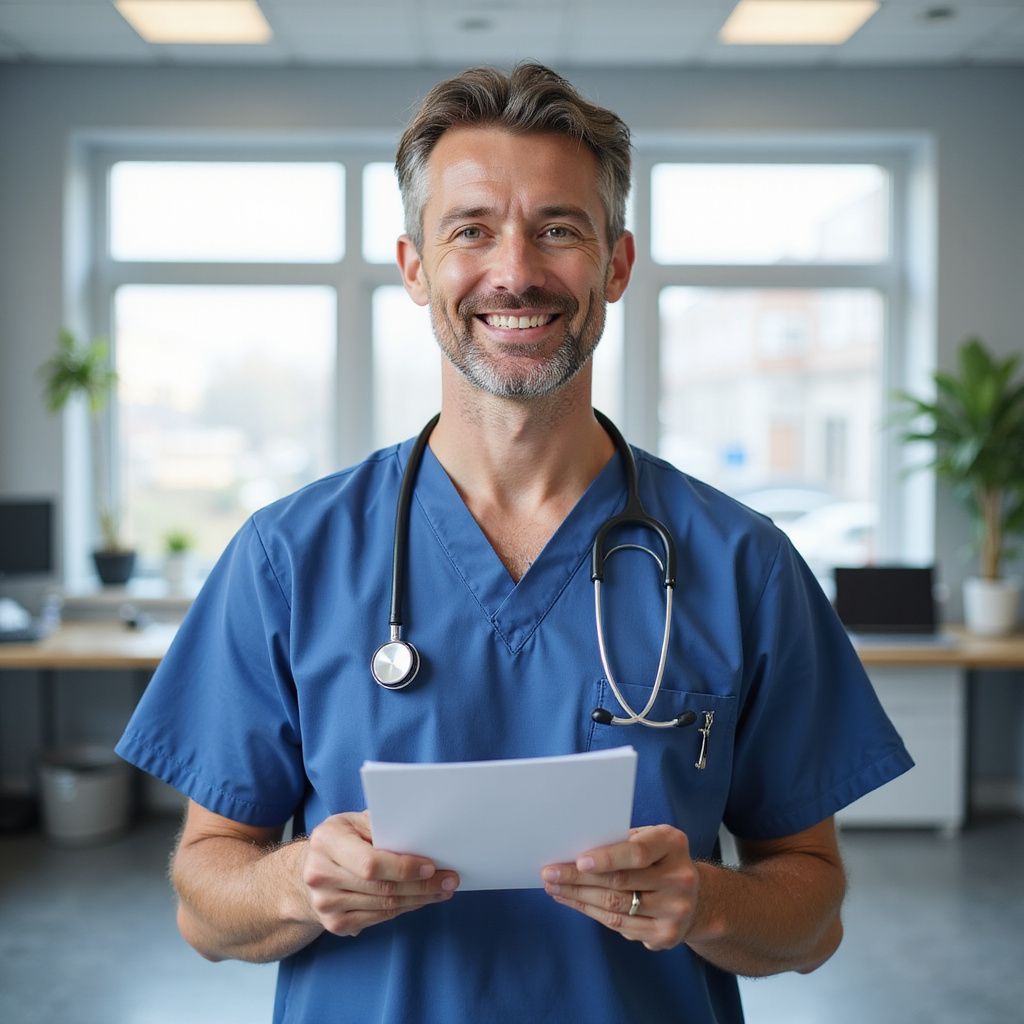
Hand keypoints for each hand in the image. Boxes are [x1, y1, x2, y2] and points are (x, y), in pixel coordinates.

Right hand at [299, 811, 458, 937]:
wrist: (308, 870)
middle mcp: (320, 874)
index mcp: (326, 841)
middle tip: (449, 880)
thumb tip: (419, 834)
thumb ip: (380, 826)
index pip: (370, 863)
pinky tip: (421, 900)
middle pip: (381, 888)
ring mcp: (325, 904)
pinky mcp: (335, 924)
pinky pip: (378, 918)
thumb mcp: (354, 821)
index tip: (432, 866)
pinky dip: (404, 909)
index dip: (404, 867)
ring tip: (442, 890)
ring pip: (383, 906)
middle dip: (421, 885)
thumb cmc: (340, 839)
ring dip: (418, 899)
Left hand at [541, 825, 699, 950]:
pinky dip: (591, 912)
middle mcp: (680, 878)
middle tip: (549, 873)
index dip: (607, 857)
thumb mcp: (650, 839)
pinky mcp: (665, 935)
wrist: (696, 898)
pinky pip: (619, 924)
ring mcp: (675, 911)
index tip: (578, 860)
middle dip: (579, 878)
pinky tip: (573, 901)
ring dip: (578, 897)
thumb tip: (574, 847)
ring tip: (554, 887)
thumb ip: (622, 841)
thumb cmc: (659, 859)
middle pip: (621, 882)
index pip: (638, 853)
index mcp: (673, 845)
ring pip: (616, 907)